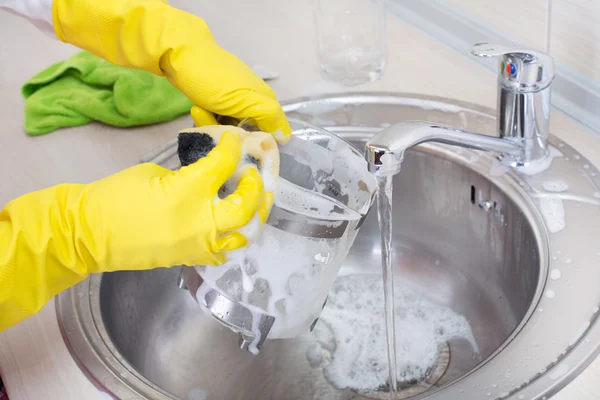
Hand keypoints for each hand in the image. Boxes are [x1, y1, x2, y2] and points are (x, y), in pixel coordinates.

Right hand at [0, 130, 271, 329]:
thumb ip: (187, 174)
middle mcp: (199, 221)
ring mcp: (196, 245)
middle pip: (245, 207)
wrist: (89, 233)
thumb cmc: (115, 196)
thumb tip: (205, 174)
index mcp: (188, 191)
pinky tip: (231, 227)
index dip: (232, 147)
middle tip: (253, 175)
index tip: (233, 140)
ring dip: (252, 217)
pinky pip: (221, 252)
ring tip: (254, 202)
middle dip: (255, 188)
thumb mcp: (155, 172)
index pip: (224, 164)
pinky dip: (231, 238)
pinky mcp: (189, 259)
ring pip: (241, 236)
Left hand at [52, 0, 291, 142]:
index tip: (246, 150)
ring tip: (203, 118)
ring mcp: (234, 96)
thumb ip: (269, 116)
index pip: (273, 129)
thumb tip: (286, 137)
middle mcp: (253, 98)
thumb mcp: (246, 100)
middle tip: (219, 136)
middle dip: (234, 136)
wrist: (180, 53)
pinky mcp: (216, 96)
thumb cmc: (214, 79)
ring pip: (230, 125)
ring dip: (217, 127)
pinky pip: (216, 116)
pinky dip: (207, 117)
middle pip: (249, 129)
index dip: (261, 141)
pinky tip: (198, 112)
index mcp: (265, 98)